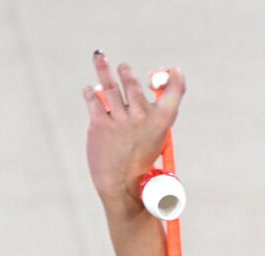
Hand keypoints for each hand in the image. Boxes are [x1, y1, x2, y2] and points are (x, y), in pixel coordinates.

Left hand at [84, 52, 185, 210]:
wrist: (122, 188)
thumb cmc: (141, 164)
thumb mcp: (156, 140)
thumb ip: (151, 117)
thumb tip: (134, 91)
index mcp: (161, 121)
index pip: (174, 90)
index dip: (174, 78)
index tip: (171, 71)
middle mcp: (141, 117)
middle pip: (133, 83)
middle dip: (127, 73)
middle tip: (124, 68)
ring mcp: (119, 120)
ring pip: (110, 85)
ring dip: (104, 69)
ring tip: (100, 57)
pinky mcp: (99, 125)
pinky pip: (93, 100)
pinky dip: (91, 93)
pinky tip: (90, 90)